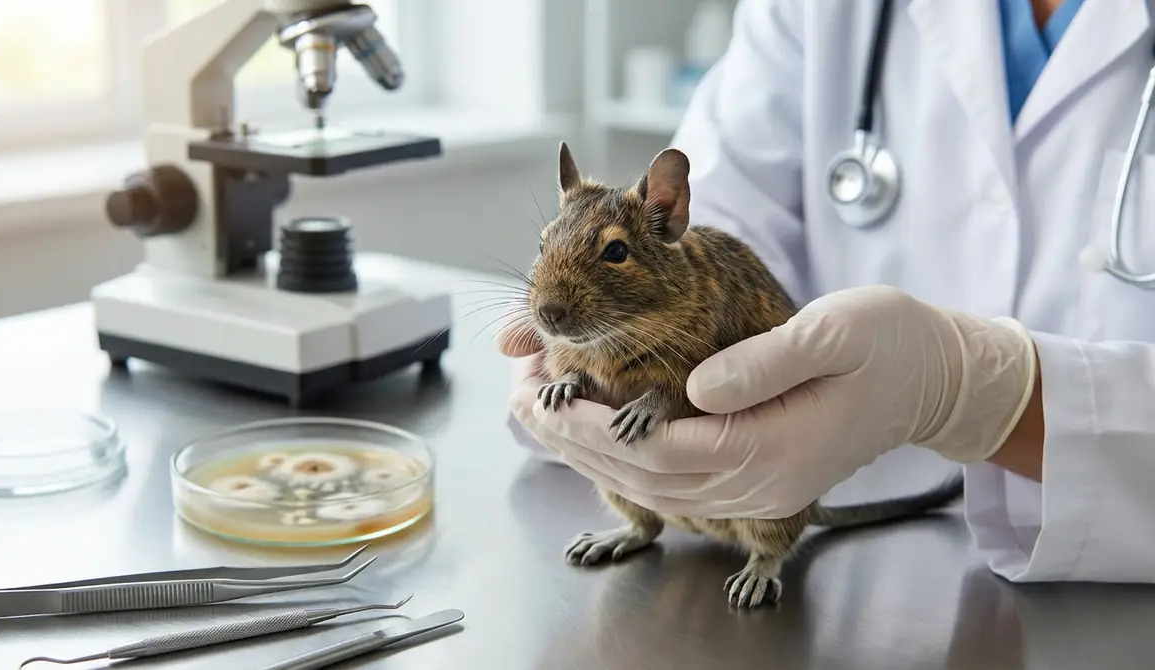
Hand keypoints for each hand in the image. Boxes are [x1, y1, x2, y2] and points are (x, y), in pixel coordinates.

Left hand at [501, 285, 1037, 518]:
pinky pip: (675, 482)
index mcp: (774, 449)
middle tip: (521, 403)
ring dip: (591, 454)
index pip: (662, 449)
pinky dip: (625, 460)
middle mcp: (759, 482)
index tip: (550, 397)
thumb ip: (764, 361)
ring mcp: (758, 487)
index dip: (598, 427)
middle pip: (647, 476)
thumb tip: (695, 384)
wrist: (933, 380)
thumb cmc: (888, 346)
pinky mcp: (755, 476)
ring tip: (540, 416)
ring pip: (655, 486)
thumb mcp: (834, 333)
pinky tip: (595, 435)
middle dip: (576, 442)